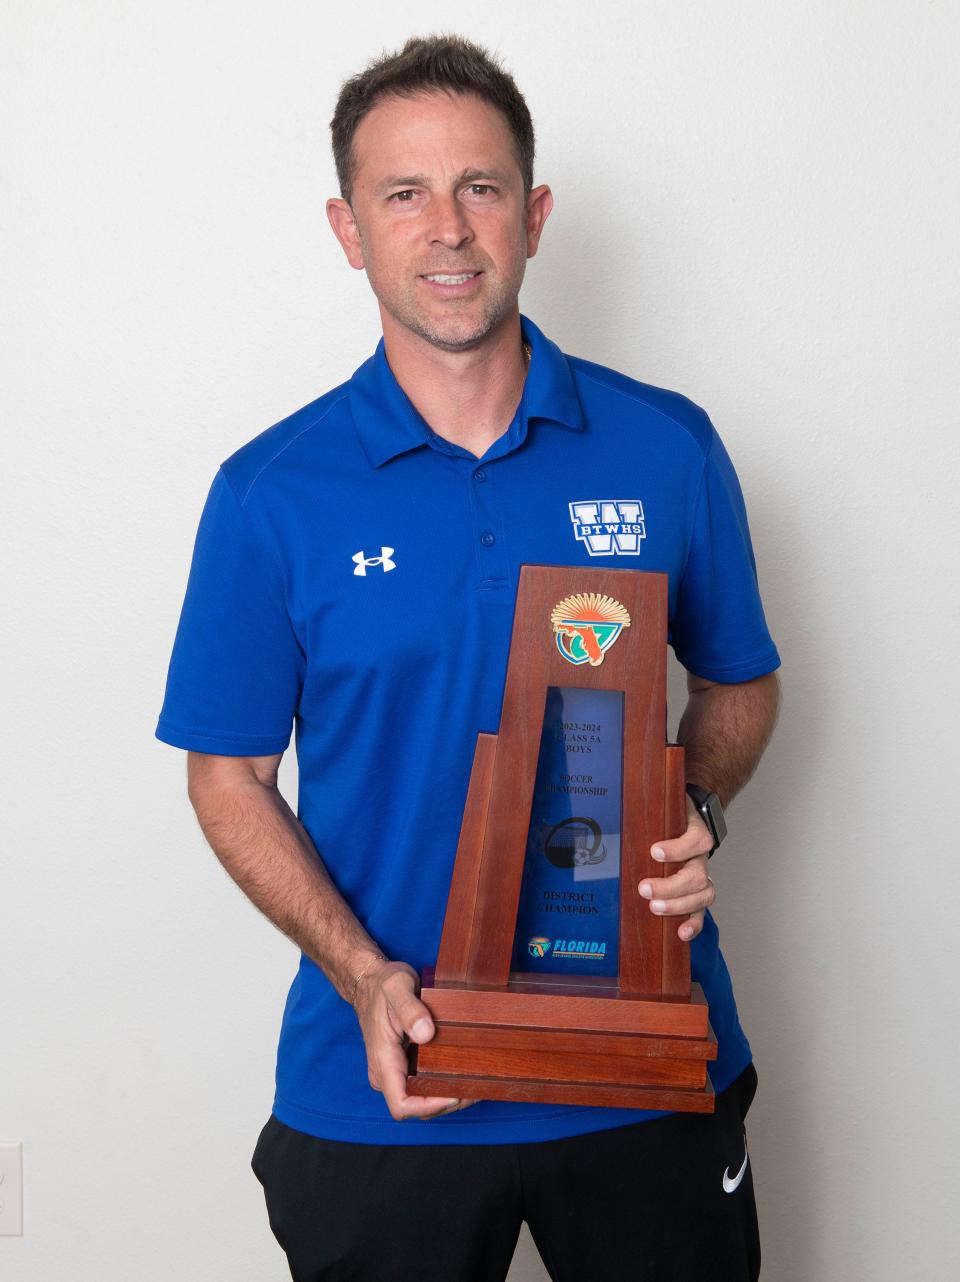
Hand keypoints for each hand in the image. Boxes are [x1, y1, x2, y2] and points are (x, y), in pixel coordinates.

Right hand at [352, 957, 473, 1120]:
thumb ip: (410, 1010)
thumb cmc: (382, 985)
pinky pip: (424, 1086)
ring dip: (450, 1096)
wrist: (371, 982)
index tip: (455, 1092)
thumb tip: (426, 1034)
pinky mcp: (404, 1066)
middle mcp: (386, 1074)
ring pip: (423, 1100)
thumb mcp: (397, 988)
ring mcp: (395, 1072)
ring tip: (477, 1081)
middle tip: (477, 1086)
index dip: (430, 1106)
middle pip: (417, 1108)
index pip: (402, 1105)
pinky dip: (445, 1084)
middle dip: (448, 1102)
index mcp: (382, 1062)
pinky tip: (464, 1072)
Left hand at [639, 798, 716, 940]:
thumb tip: (607, 816)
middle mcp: (700, 856)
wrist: (681, 816)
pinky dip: (694, 924)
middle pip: (696, 875)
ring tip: (655, 908)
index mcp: (694, 832)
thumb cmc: (665, 815)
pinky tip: (681, 933)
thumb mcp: (658, 807)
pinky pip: (701, 910)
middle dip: (670, 886)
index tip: (654, 852)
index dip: (678, 849)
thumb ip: (641, 810)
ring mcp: (701, 874)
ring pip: (703, 894)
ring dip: (679, 905)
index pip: (696, 840)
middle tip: (644, 888)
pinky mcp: (697, 891)